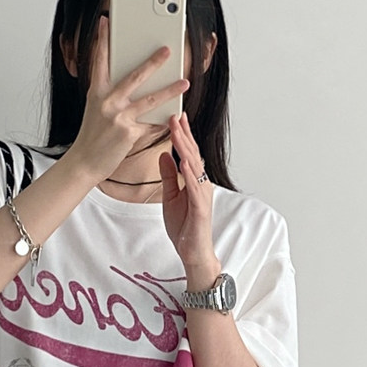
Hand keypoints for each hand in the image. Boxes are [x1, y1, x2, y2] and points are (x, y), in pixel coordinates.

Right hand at [67, 18, 188, 184]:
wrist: (85, 162)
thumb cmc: (93, 135)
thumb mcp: (97, 108)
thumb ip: (111, 93)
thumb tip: (134, 78)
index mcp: (97, 92)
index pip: (100, 60)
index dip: (102, 40)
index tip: (106, 21)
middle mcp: (107, 101)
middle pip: (134, 76)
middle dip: (153, 62)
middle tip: (168, 49)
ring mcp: (118, 117)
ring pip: (149, 99)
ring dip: (170, 90)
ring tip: (185, 82)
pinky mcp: (128, 133)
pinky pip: (152, 123)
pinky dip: (165, 119)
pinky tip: (177, 113)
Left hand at [159, 111, 215, 273]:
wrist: (192, 252)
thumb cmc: (185, 226)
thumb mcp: (170, 196)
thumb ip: (169, 176)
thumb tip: (164, 155)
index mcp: (194, 180)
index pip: (188, 152)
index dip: (181, 135)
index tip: (174, 117)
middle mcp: (201, 183)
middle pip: (192, 154)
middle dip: (183, 134)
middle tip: (175, 115)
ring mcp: (202, 194)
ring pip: (194, 166)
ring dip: (185, 147)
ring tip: (177, 131)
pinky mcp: (201, 207)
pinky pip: (195, 187)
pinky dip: (190, 173)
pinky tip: (184, 161)